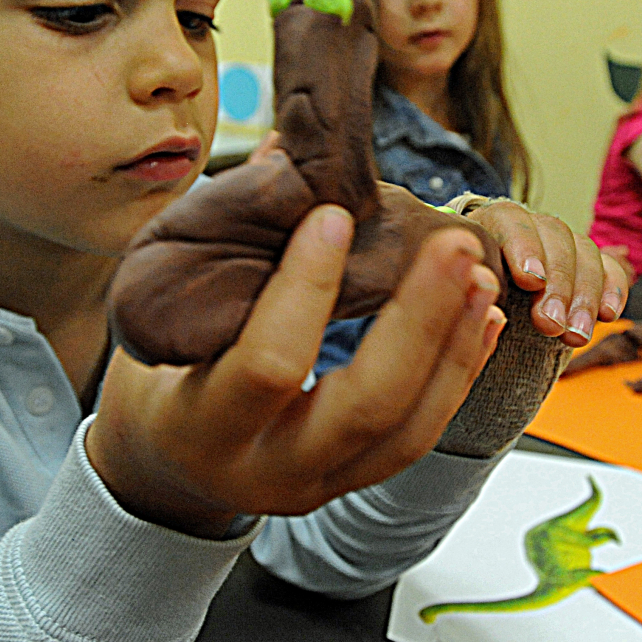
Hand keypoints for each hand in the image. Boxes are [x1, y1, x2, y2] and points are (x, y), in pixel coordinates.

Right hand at [88, 207, 503, 537]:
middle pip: (367, 406)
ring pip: (410, 428)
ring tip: (477, 272)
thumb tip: (286, 156)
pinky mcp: (357, 482)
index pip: (268, 364)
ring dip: (452, 343)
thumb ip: (222, 248)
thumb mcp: (167, 323)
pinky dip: (458, 371)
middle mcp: (268, 470)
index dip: (306, 288)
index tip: (335, 215)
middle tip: (453, 244)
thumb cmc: (162, 378)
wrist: (172, 466)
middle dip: (420, 320)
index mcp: (205, 428)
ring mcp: (320, 485)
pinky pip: (422, 434)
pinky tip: (479, 316)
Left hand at [465, 202, 628, 347]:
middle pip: (554, 240)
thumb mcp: (459, 279)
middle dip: (556, 284)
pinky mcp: (588, 261)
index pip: (511, 222)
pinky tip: (608, 315)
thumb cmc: (465, 283)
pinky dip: (612, 290)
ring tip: (575, 335)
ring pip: (584, 254)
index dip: (523, 248)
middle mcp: (533, 225)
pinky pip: (608, 268)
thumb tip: (482, 304)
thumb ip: (468, 284)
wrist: (482, 284)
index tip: (529, 281)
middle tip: (551, 323)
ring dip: (583, 297)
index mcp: (491, 221)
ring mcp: (564, 241)